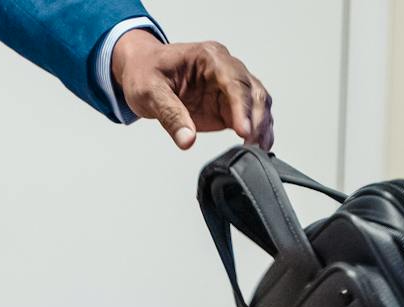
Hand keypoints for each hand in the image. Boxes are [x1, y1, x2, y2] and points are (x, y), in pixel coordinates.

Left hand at [112, 32, 272, 151]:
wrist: (141, 70)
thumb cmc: (145, 73)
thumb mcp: (149, 92)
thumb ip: (170, 115)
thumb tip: (187, 141)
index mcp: (209, 57)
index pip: (234, 81)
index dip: (242, 107)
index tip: (244, 131)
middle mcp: (225, 68)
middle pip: (253, 91)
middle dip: (256, 119)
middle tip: (252, 145)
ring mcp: (228, 87)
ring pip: (257, 103)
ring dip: (262, 126)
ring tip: (257, 151)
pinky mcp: (227, 104)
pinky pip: (250, 116)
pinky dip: (257, 131)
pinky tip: (258, 148)